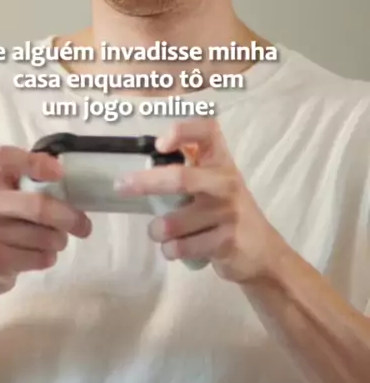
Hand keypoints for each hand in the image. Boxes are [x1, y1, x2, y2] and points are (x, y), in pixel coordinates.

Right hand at [0, 146, 91, 296]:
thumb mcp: (0, 199)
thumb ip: (26, 185)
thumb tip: (70, 180)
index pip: (3, 158)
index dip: (34, 161)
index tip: (60, 172)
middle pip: (38, 205)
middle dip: (69, 216)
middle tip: (83, 225)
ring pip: (45, 236)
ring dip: (58, 241)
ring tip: (50, 242)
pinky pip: (40, 257)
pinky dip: (48, 258)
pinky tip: (37, 256)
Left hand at [115, 118, 288, 283]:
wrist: (262, 251)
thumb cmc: (226, 209)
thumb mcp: (213, 180)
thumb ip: (189, 164)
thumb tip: (149, 155)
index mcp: (220, 161)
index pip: (208, 131)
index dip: (181, 131)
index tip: (160, 145)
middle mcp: (226, 181)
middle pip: (181, 178)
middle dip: (146, 183)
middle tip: (121, 186)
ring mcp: (228, 213)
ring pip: (172, 223)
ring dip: (156, 230)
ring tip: (161, 231)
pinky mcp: (226, 242)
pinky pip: (180, 247)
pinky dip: (170, 250)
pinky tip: (177, 247)